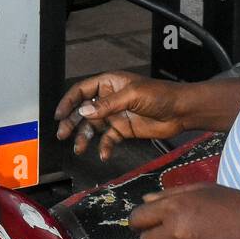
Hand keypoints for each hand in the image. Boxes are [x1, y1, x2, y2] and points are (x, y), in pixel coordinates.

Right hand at [54, 70, 186, 160]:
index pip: (82, 90)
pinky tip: (103, 154)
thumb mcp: (132, 95)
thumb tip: (84, 112)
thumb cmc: (160, 95)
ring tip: (79, 148)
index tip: (59, 115)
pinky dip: (104, 147)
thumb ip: (107, 105)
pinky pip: (108, 139)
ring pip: (93, 127)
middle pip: (83, 110)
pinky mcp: (123, 130)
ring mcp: (115, 115)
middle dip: (72, 122)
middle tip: (63, 134)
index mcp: (109, 83)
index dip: (69, 101)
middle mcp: (108, 99)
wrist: (181, 112)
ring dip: (84, 137)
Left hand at [129, 183, 239, 238]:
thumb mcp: (204, 190)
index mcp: (174, 208)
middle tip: (175, 234)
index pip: (137, 219)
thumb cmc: (237, 206)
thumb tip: (147, 200)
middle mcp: (176, 233)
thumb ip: (171, 194)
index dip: (140, 221)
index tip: (146, 224)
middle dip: (157, 238)